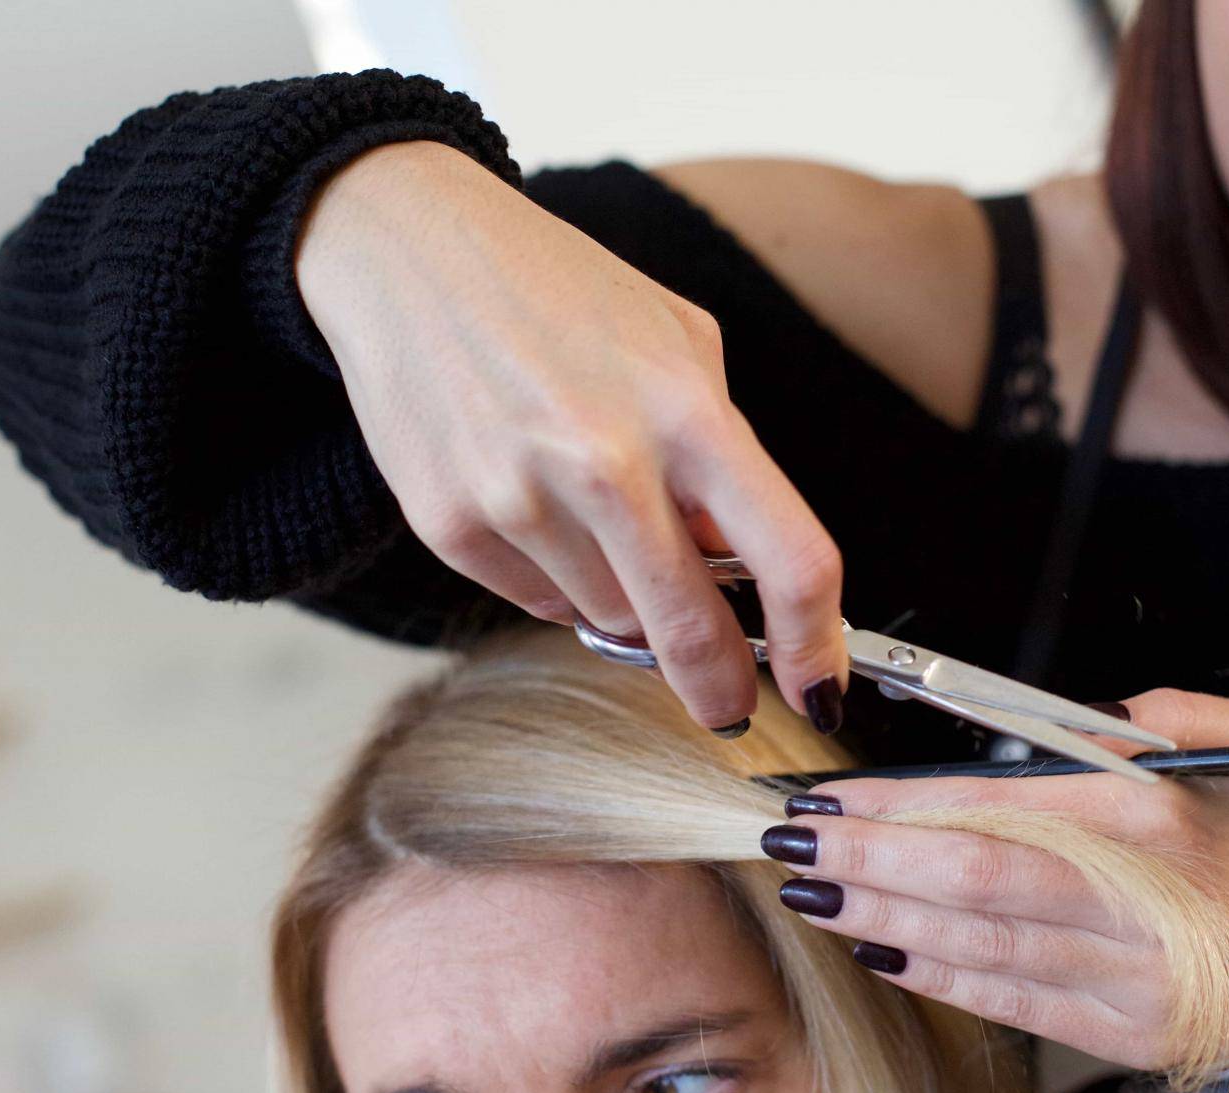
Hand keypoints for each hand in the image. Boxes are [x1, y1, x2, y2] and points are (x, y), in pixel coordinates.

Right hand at [296, 141, 848, 731]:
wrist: (408, 251)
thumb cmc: (560, 292)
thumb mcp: (677, 344)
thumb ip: (724, 457)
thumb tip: (739, 570)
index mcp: (688, 412)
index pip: (791, 561)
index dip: (818, 645)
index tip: (820, 688)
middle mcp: (606, 463)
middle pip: (693, 631)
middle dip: (719, 686)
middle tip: (726, 704)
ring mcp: (520, 501)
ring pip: (611, 622)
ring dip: (626, 599)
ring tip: (595, 512)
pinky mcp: (451, 528)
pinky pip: (539, 603)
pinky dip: (557, 579)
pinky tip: (535, 502)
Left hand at [763, 688, 1228, 1071]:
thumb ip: (1169, 712)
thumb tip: (1077, 718)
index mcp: (1156, 819)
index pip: (998, 810)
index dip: (902, 807)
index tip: (834, 798)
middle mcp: (1135, 901)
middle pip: (968, 883)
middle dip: (866, 862)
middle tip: (791, 845)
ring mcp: (1128, 980)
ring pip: (976, 948)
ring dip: (882, 919)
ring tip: (814, 893)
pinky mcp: (1125, 1035)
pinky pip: (1009, 1003)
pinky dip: (937, 978)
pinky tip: (882, 949)